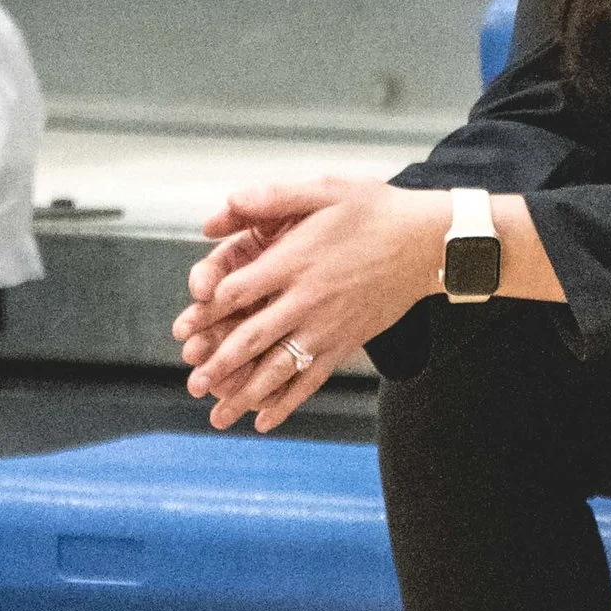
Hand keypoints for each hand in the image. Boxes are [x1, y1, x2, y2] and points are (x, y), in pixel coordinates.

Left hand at [175, 177, 443, 432]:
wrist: (427, 242)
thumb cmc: (373, 211)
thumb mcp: (323, 189)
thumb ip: (270, 198)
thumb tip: (219, 212)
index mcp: (295, 261)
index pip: (236, 292)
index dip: (205, 312)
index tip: (184, 331)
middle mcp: (307, 299)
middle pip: (252, 338)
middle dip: (218, 365)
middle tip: (192, 385)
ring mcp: (328, 326)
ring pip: (278, 368)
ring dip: (245, 394)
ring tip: (218, 416)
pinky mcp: (346, 342)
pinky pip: (312, 379)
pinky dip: (287, 403)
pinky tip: (265, 421)